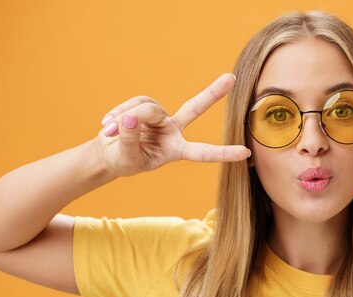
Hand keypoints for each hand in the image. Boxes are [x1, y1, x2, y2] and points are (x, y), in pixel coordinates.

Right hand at [96, 73, 250, 176]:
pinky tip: (107, 125)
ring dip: (125, 119)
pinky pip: (134, 103)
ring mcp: (161, 117)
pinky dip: (119, 113)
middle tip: (232, 78)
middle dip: (212, 93)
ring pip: (147, 108)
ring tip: (108, 132)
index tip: (245, 152)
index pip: (203, 152)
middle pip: (195, 108)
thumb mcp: (126, 159)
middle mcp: (173, 131)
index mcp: (176, 151)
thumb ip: (130, 141)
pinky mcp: (146, 107)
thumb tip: (132, 118)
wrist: (108, 153)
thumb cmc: (123, 161)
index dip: (223, 153)